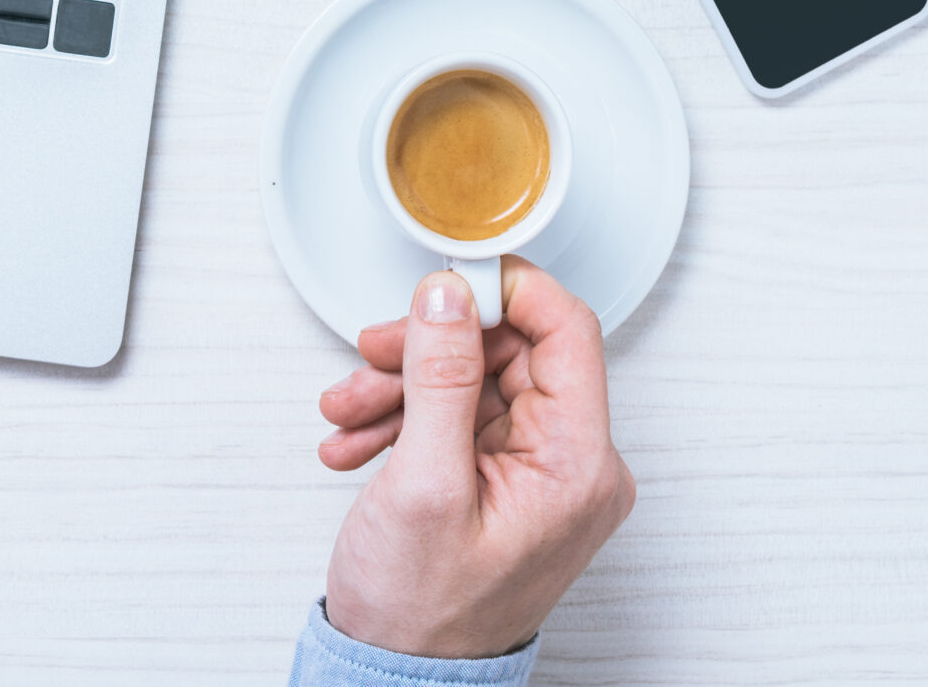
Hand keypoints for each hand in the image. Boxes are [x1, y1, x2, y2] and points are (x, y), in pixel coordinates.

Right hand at [313, 258, 634, 658]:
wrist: (398, 677)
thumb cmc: (422, 612)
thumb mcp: (423, 482)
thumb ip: (439, 377)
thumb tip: (450, 294)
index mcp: (577, 464)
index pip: (567, 332)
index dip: (504, 293)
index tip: (443, 281)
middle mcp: (571, 465)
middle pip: (507, 352)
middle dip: (426, 349)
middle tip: (371, 356)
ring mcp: (537, 474)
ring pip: (471, 380)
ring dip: (400, 386)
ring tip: (350, 414)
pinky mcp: (502, 481)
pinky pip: (457, 417)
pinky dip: (403, 418)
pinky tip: (360, 441)